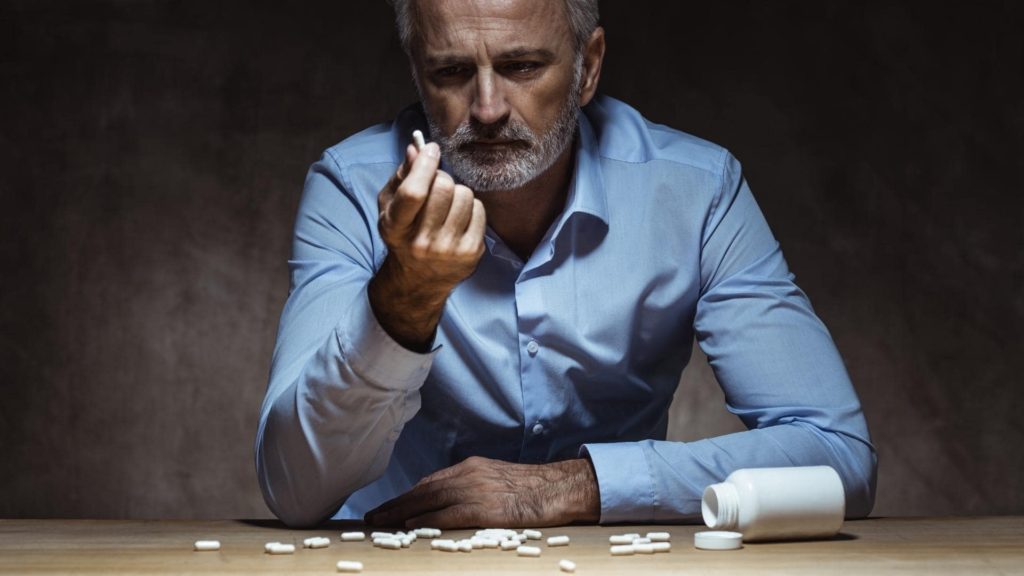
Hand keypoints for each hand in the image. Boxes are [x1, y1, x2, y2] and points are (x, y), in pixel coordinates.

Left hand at [364, 456, 600, 528]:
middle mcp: (469, 475)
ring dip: (399, 513)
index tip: (388, 506)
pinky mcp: (484, 508)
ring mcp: (475, 490)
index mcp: (472, 467)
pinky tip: (409, 527)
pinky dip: (425, 520)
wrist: (558, 488)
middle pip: (422, 490)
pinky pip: (448, 515)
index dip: (406, 495)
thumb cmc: (533, 489)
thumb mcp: (498, 479)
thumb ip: (475, 486)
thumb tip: (453, 501)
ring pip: (428, 501)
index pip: (430, 482)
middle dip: (394, 504)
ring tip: (379, 524)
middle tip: (371, 517)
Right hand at [369, 141, 485, 350]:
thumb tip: (416, 149)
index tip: (431, 149)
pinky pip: (480, 210)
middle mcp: (422, 242)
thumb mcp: (390, 206)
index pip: (414, 192)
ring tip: (447, 205)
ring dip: (457, 192)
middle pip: (443, 188)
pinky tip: (459, 218)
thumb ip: (402, 176)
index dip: (424, 165)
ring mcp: (449, 250)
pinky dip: (471, 207)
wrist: (419, 279)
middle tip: (436, 183)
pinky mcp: (472, 253)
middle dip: (441, 177)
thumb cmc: (404, 234)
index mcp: (395, 228)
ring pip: (464, 195)